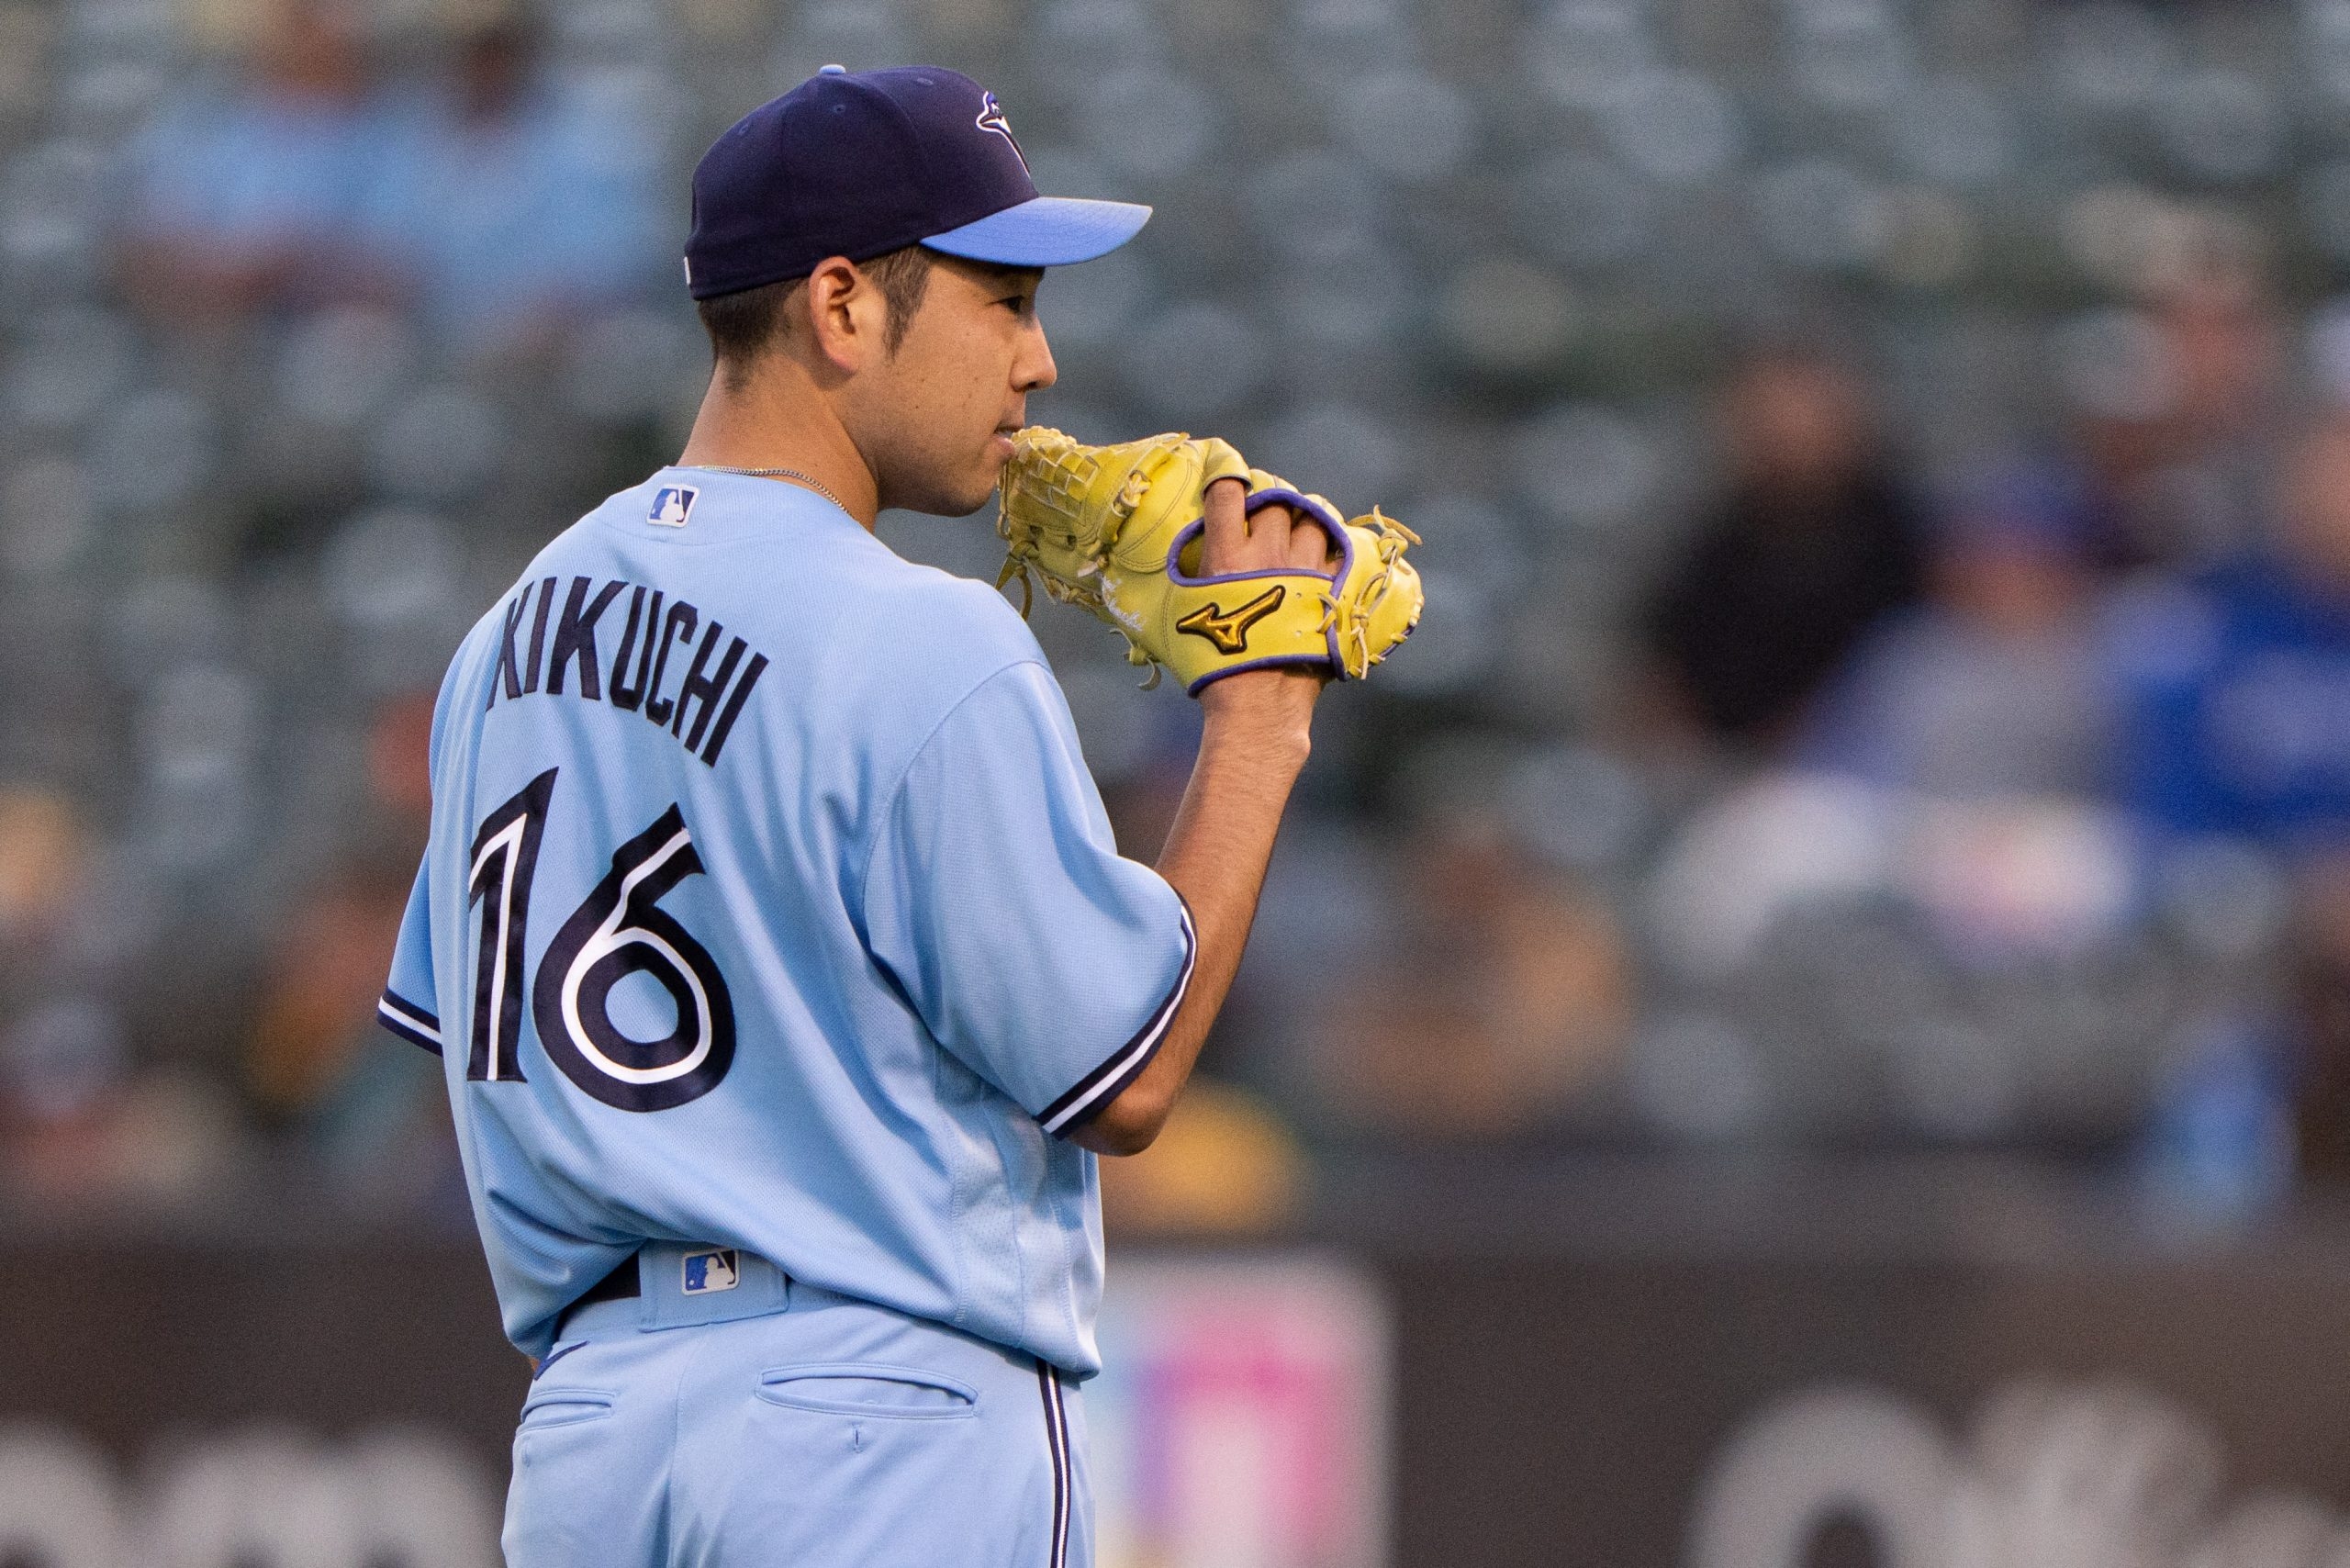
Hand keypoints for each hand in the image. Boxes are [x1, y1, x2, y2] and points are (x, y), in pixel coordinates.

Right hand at [1194, 477, 1328, 738]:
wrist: (1258, 705)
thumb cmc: (1211, 668)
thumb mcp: (1180, 619)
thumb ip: (1188, 579)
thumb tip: (1190, 558)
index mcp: (1224, 555)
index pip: (1227, 491)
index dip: (1227, 480)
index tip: (1228, 485)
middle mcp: (1266, 553)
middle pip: (1275, 502)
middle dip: (1269, 504)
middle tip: (1265, 516)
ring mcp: (1303, 570)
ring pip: (1312, 520)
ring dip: (1304, 520)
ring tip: (1298, 531)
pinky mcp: (1330, 591)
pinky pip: (1338, 551)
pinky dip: (1331, 548)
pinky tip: (1323, 558)